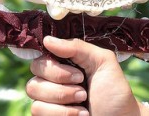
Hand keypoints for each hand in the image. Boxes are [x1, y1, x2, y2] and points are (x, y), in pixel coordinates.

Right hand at [27, 36, 141, 115]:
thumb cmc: (114, 91)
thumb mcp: (103, 62)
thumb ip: (78, 48)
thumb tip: (48, 39)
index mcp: (67, 63)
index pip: (43, 56)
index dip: (55, 64)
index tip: (78, 73)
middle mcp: (54, 79)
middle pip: (36, 72)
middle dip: (61, 80)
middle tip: (83, 86)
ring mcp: (48, 99)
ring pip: (34, 92)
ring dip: (63, 97)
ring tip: (83, 100)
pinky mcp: (46, 115)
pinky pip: (37, 110)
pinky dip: (63, 112)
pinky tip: (80, 114)